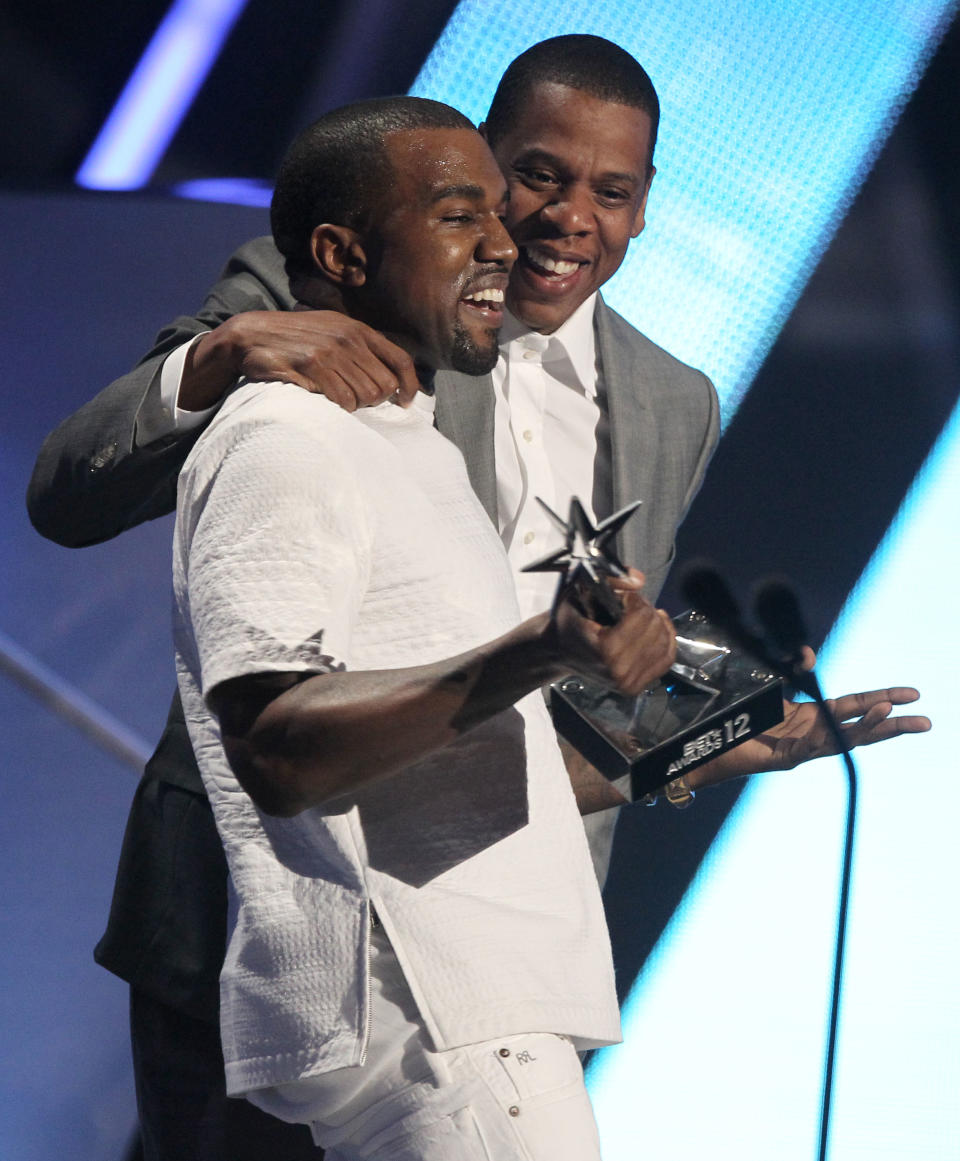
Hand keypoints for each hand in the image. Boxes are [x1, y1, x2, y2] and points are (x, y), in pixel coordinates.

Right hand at [179, 310, 419, 411]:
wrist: (251, 335)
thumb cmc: (296, 338)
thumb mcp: (332, 331)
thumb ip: (361, 349)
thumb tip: (392, 380)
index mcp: (358, 330)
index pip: (401, 360)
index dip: (410, 385)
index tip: (406, 403)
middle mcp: (348, 338)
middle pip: (384, 386)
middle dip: (374, 401)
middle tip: (357, 402)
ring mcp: (330, 351)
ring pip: (365, 396)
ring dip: (355, 406)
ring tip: (337, 399)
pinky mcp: (312, 366)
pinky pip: (342, 400)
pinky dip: (338, 408)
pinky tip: (325, 400)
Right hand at [553, 570, 676, 695]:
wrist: (557, 650)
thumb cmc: (567, 622)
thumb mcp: (579, 591)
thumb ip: (611, 580)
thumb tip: (639, 580)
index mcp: (605, 649)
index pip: (642, 615)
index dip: (634, 599)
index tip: (623, 597)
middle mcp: (618, 670)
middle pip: (656, 628)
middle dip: (645, 611)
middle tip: (630, 608)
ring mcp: (627, 682)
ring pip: (664, 642)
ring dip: (655, 624)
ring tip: (638, 619)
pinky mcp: (634, 687)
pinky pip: (665, 659)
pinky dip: (665, 641)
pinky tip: (654, 630)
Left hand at [690, 686, 930, 789]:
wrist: (711, 744)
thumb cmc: (741, 719)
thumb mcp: (772, 688)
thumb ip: (790, 670)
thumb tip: (809, 653)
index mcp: (814, 718)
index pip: (857, 706)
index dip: (883, 698)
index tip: (913, 694)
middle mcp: (814, 734)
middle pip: (862, 729)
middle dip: (893, 726)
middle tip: (926, 722)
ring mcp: (802, 749)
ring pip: (842, 740)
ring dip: (866, 727)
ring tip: (889, 713)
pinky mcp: (785, 758)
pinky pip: (810, 747)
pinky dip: (824, 737)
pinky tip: (837, 726)